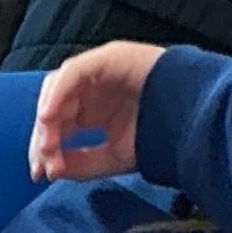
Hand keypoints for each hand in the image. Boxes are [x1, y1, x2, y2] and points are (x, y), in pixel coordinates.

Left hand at [29, 42, 166, 182]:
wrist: (191, 119)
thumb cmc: (156, 137)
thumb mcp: (110, 158)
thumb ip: (79, 164)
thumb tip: (50, 171)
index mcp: (91, 112)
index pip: (56, 127)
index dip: (44, 150)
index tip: (40, 175)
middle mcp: (91, 91)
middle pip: (52, 109)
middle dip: (43, 138)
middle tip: (43, 164)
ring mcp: (98, 72)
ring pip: (58, 90)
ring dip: (48, 118)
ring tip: (48, 144)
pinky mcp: (108, 57)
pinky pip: (74, 72)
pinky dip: (58, 92)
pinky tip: (50, 116)